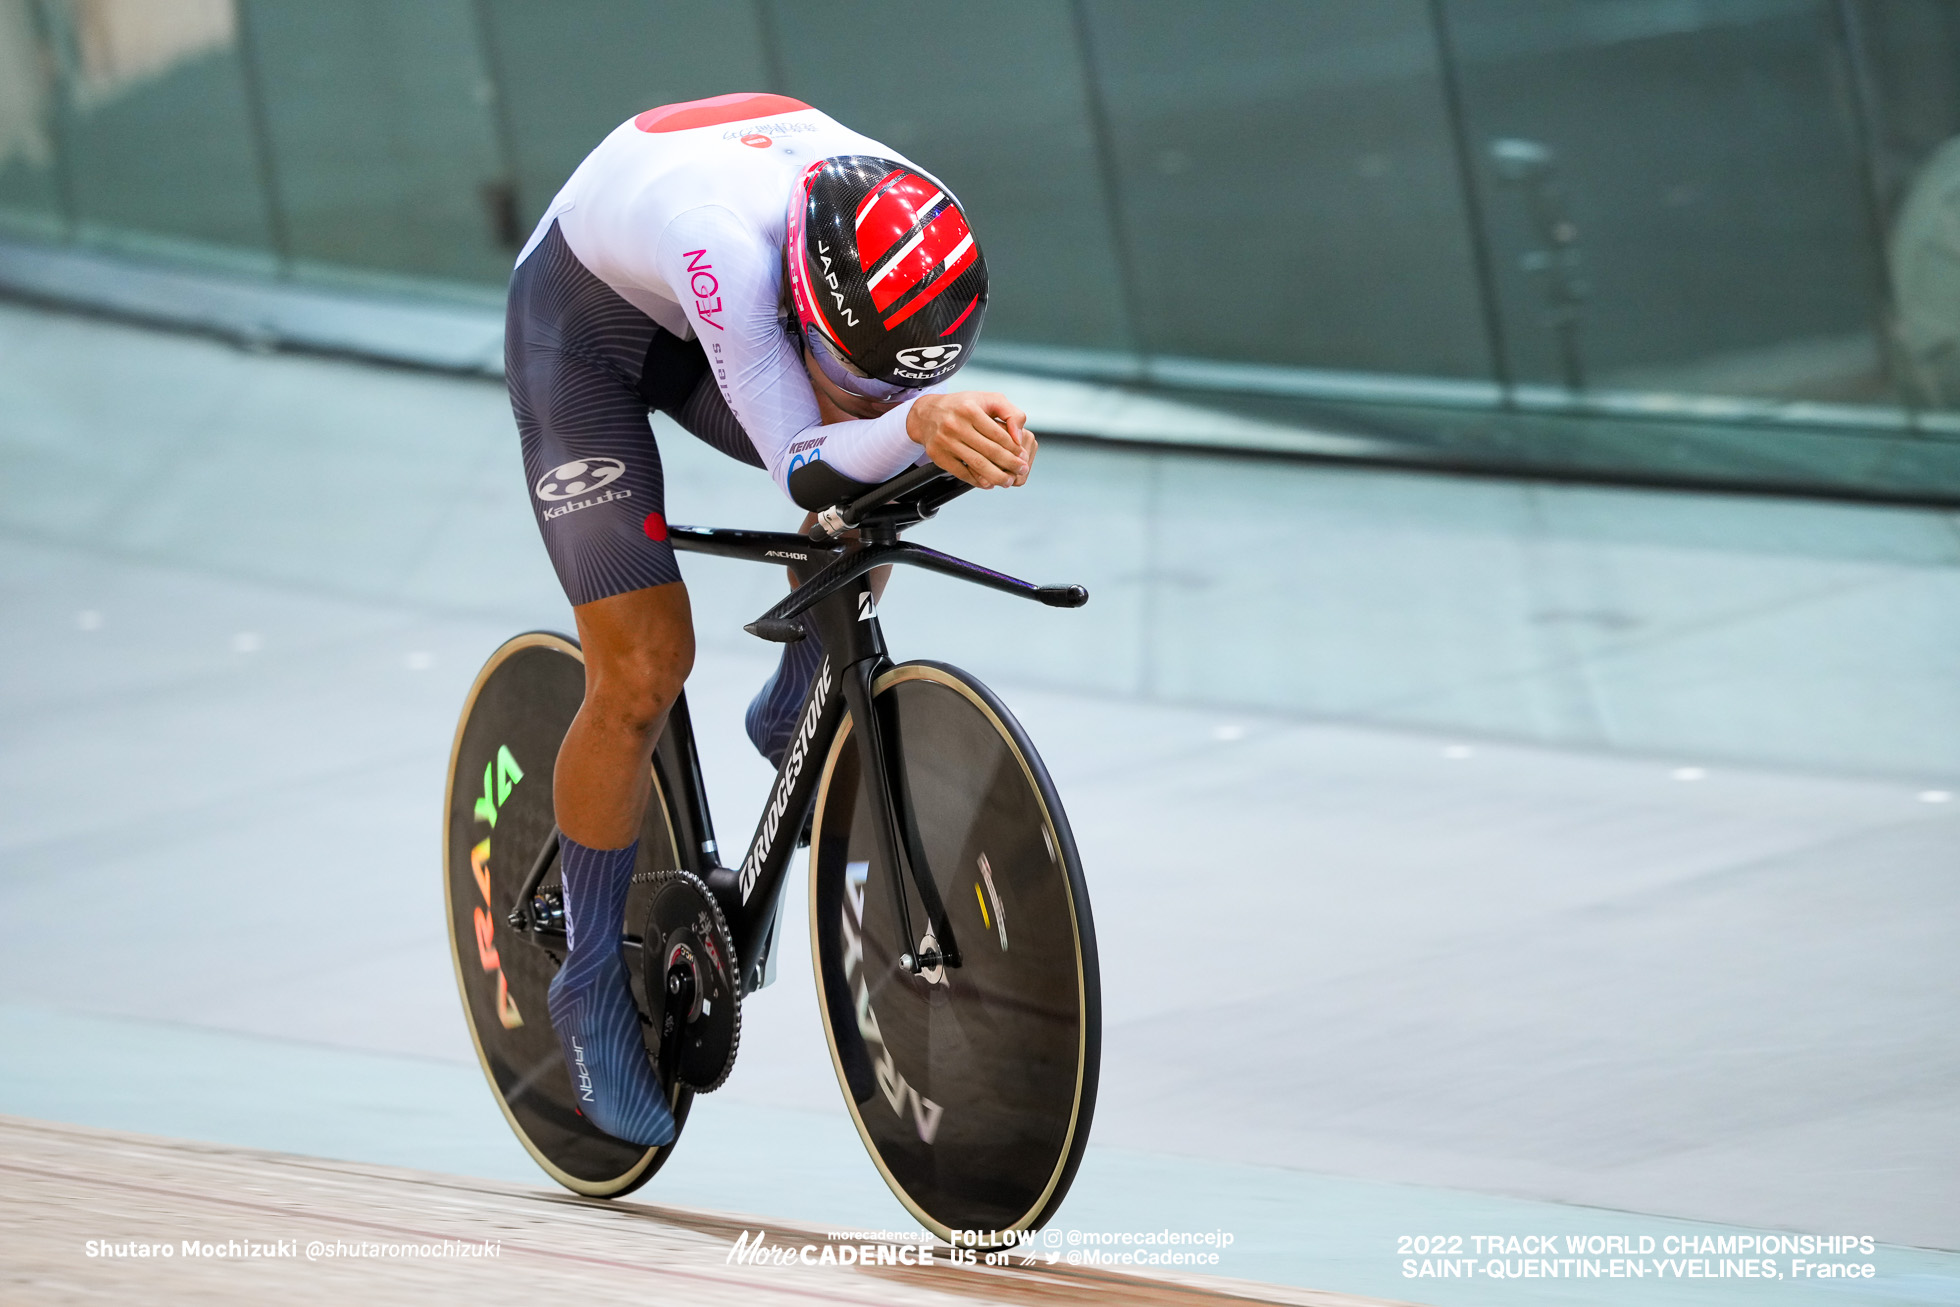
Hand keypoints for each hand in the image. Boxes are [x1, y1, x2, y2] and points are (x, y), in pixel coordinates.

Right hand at [906, 392, 1037, 487]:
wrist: (927, 414)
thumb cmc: (963, 407)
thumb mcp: (988, 399)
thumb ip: (1010, 413)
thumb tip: (1019, 436)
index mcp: (970, 409)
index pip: (998, 434)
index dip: (1014, 448)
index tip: (1024, 456)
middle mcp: (955, 425)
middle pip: (989, 451)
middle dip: (1009, 463)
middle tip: (1021, 470)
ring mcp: (945, 442)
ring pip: (977, 464)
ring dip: (996, 476)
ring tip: (1008, 481)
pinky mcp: (938, 456)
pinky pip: (962, 473)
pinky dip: (977, 481)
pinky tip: (989, 483)